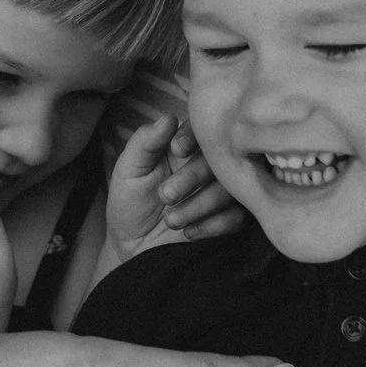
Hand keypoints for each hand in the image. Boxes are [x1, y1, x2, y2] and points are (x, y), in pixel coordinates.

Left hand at [105, 115, 240, 267]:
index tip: (177, 150)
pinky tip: (188, 232)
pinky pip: (236, 216)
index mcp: (183, 148)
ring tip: (170, 220)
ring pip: (229, 189)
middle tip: (165, 195)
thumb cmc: (129, 204)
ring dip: (199, 205)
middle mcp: (205, 167)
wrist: (132, 249)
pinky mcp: (229, 219)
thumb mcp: (128, 171)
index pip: (201, 130)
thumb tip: (168, 117)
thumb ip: (145, 142)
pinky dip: (211, 225)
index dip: (194, 136)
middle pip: (218, 159)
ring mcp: (220, 192)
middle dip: (192, 177)